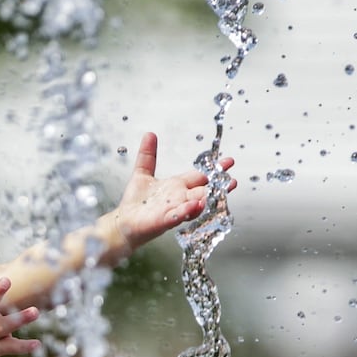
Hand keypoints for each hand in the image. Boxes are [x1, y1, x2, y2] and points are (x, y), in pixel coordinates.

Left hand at [110, 132, 235, 252]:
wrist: (123, 222)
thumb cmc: (135, 202)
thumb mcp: (142, 173)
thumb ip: (147, 155)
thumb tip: (149, 134)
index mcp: (177, 186)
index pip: (200, 176)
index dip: (214, 169)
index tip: (229, 161)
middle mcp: (179, 198)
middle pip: (203, 191)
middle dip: (219, 187)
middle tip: (233, 182)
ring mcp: (173, 210)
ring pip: (195, 204)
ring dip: (207, 199)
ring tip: (218, 193)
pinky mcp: (164, 221)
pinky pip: (178, 216)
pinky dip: (186, 211)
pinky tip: (194, 206)